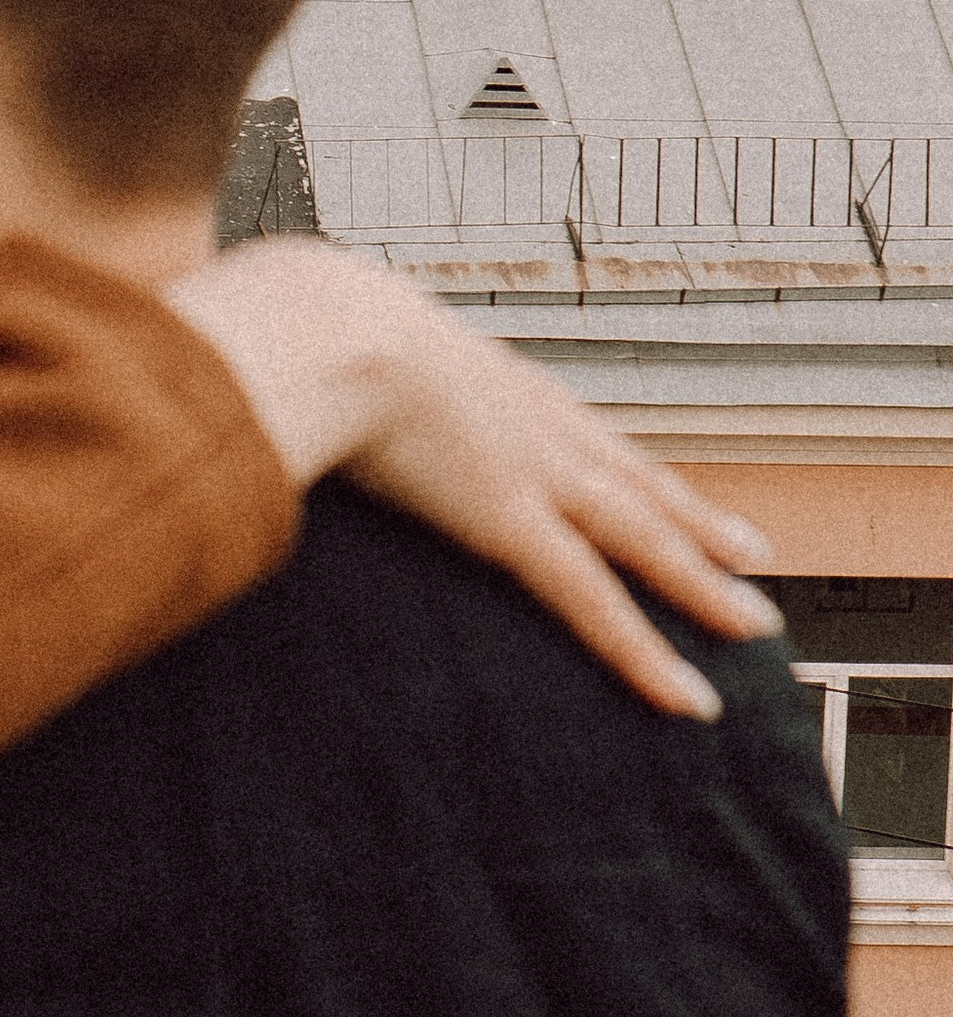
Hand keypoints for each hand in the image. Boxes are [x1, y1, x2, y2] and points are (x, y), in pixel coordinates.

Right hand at [167, 240, 781, 721]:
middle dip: (692, 519)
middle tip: (749, 549)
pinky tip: (688, 695)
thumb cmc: (302, 323)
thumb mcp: (322, 336)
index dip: (623, 460)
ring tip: (751, 619)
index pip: (575, 428)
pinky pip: (595, 604)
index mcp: (486, 376)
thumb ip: (312, 364)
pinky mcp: (513, 525)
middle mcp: (529, 422)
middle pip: (631, 480)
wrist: (322, 321)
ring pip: (641, 540)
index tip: (658, 480)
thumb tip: (265, 368)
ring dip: (700, 582)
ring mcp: (532, 473)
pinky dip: (644, 652)